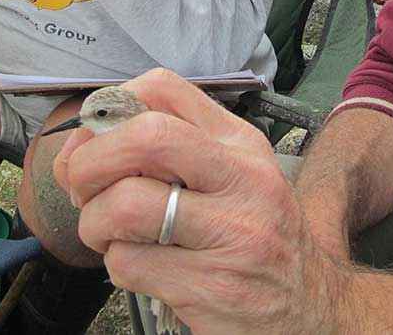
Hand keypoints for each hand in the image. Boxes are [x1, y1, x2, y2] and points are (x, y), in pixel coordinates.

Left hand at [54, 69, 344, 333]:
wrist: (310, 305)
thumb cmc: (257, 235)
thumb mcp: (233, 174)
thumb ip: (170, 149)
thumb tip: (82, 142)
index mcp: (239, 142)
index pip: (163, 87)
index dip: (110, 108)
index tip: (96, 139)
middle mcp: (241, 178)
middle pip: (143, 137)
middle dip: (89, 163)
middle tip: (84, 189)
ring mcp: (231, 232)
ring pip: (124, 205)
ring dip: (94, 223)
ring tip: (110, 234)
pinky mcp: (212, 285)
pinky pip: (128, 263)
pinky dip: (117, 265)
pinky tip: (143, 266)